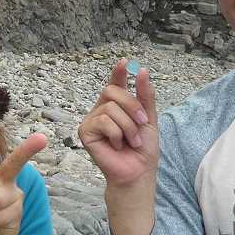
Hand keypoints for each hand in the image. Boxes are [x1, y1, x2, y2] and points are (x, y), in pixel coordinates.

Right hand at [77, 60, 158, 187]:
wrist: (138, 172)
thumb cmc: (142, 149)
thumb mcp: (149, 119)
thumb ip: (145, 96)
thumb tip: (141, 70)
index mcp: (117, 106)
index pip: (115, 84)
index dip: (118, 72)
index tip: (124, 62)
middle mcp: (102, 110)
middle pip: (112, 91)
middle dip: (132, 106)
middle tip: (142, 122)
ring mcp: (92, 121)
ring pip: (110, 108)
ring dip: (128, 126)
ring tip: (131, 141)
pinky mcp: (85, 132)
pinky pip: (103, 121)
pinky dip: (116, 134)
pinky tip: (117, 145)